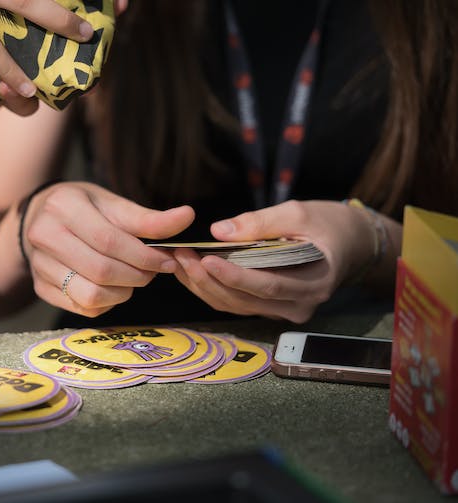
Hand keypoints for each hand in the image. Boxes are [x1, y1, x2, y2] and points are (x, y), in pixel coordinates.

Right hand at [22, 182, 194, 317]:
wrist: (41, 217)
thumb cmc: (84, 208)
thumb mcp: (112, 204)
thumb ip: (148, 218)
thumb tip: (187, 216)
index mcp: (63, 206)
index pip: (108, 240)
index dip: (143, 256)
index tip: (167, 261)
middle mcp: (43, 235)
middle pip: (101, 270)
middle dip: (137, 276)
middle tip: (153, 272)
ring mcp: (39, 264)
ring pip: (91, 295)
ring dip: (123, 293)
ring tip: (132, 279)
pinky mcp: (40, 287)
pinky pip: (82, 307)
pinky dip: (106, 303)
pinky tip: (113, 287)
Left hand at [171, 200, 374, 322]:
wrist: (348, 243)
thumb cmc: (326, 224)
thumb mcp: (298, 213)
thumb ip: (259, 223)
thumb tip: (219, 231)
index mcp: (313, 283)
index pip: (268, 285)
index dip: (235, 275)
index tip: (206, 259)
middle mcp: (298, 306)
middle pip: (245, 300)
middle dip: (208, 279)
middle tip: (180, 255)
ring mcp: (283, 310)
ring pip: (235, 305)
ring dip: (203, 285)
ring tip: (179, 260)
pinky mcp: (269, 308)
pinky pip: (236, 303)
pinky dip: (211, 287)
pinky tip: (191, 269)